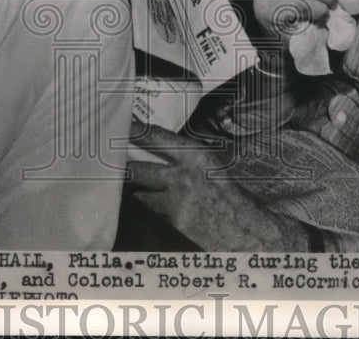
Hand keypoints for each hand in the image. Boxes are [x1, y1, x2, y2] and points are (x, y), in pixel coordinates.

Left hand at [128, 123, 304, 250]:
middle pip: (134, 170)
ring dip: (132, 197)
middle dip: (119, 170)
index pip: (153, 137)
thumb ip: (184, 161)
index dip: (132, 130)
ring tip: (122, 194)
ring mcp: (176, 205)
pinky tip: (141, 219)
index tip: (118, 125)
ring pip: (138, 198)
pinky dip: (145, 218)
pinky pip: (149, 220)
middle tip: (104, 166)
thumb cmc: (234, 200)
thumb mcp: (212, 168)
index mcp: (195, 157)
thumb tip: (155, 154)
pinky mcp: (173, 228)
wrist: (254, 233)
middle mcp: (182, 178)